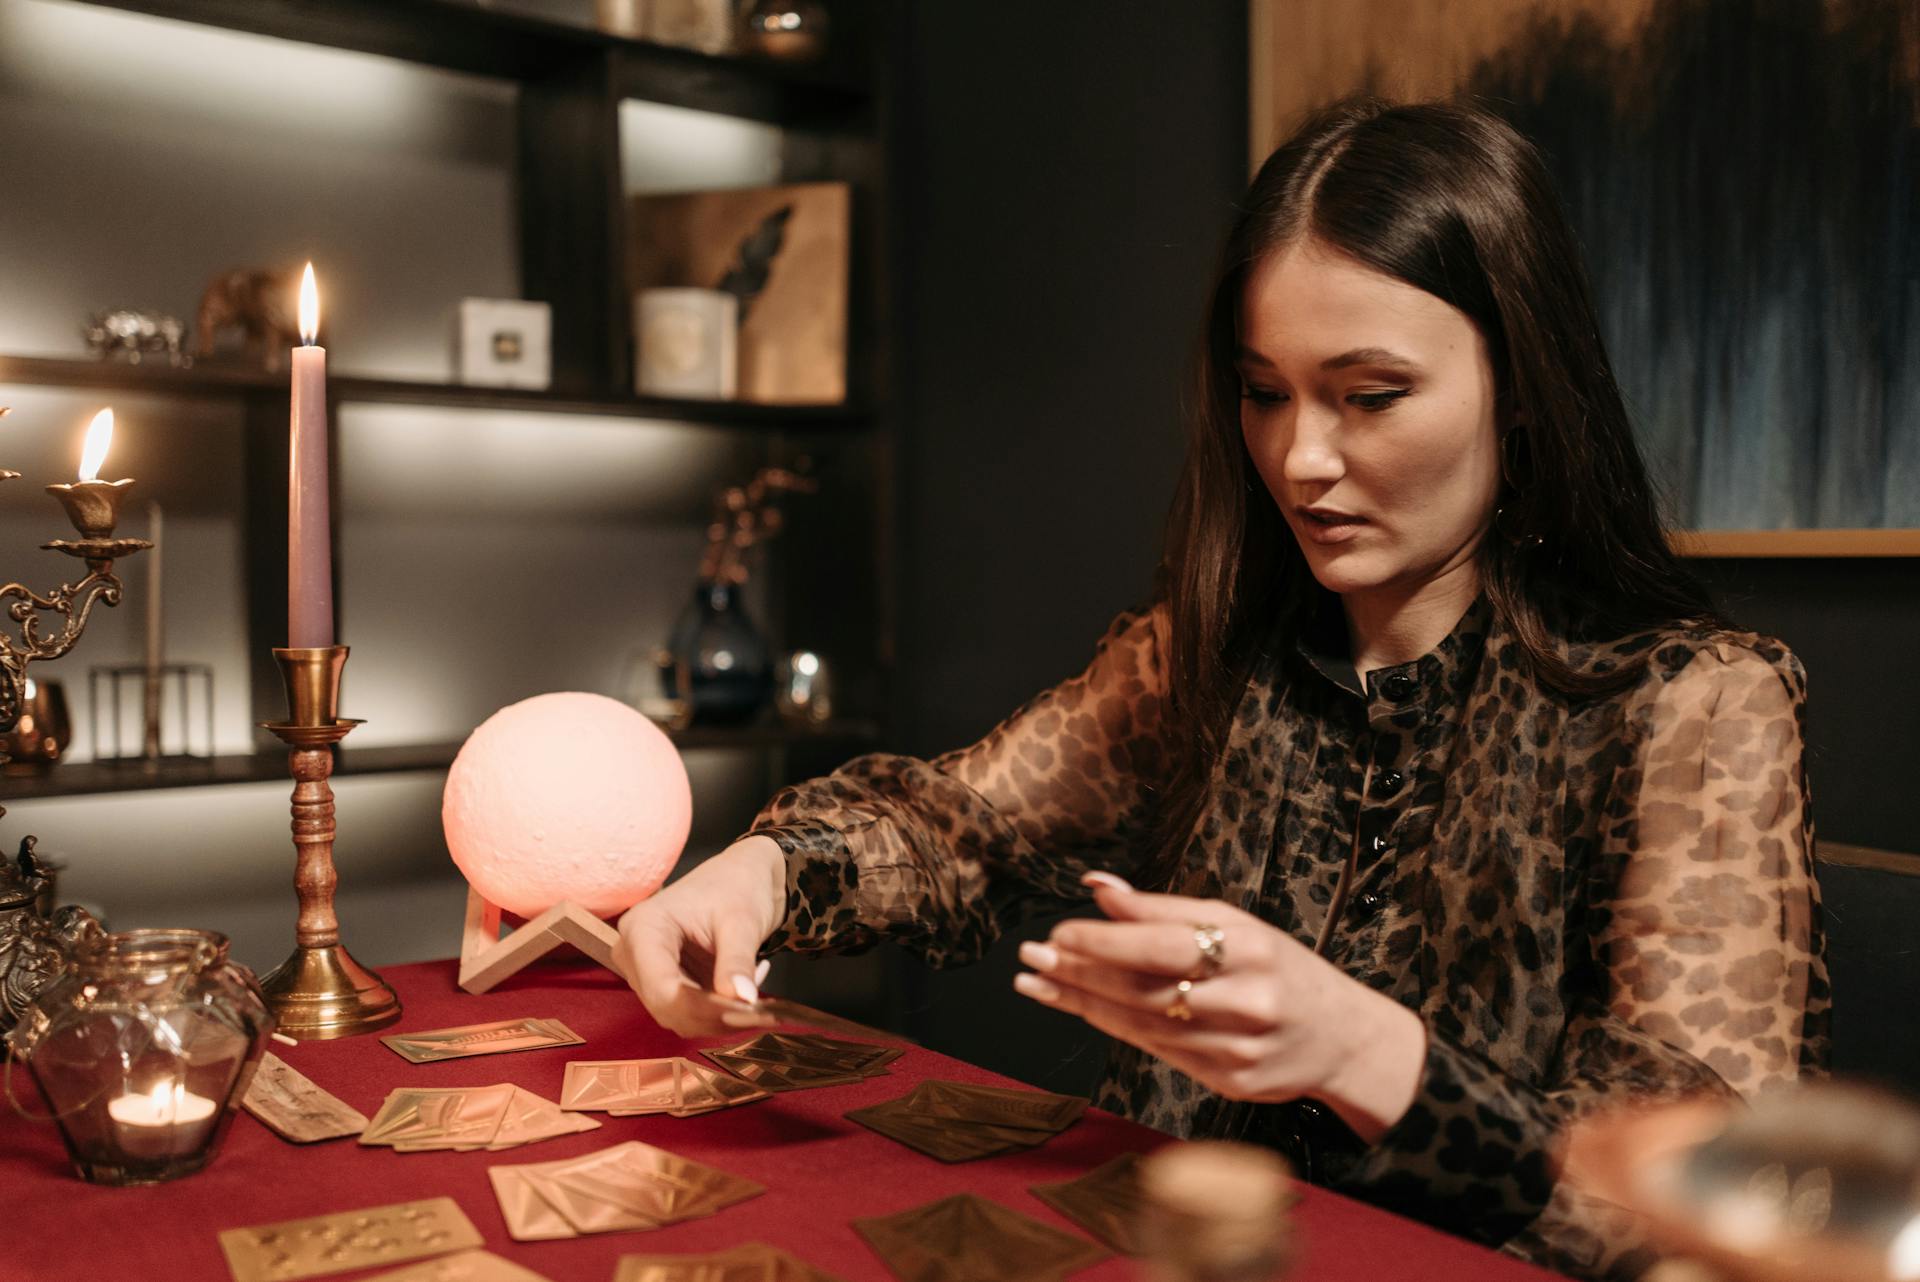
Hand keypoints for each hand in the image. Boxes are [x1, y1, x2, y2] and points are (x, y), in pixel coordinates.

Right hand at [617, 834, 787, 1037]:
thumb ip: (737, 961)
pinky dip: (719, 1011)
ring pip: (678, 1016)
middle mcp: (633, 953)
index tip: (746, 1012)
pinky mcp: (662, 984)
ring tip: (755, 993)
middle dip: (715, 1016)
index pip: (663, 988)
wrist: (740, 879)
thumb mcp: (742, 921)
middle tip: (760, 1010)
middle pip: (667, 1007)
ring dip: (720, 1017)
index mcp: (643, 928)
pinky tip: (743, 988)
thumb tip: (743, 1000)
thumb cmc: (737, 888)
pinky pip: (687, 1013)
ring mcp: (645, 972)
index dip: (704, 1009)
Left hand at [1013, 871, 1425, 1141]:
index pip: (1161, 945)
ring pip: (1143, 1024)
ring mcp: (1238, 1047)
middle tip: (1031, 957)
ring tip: (1037, 982)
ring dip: (1082, 1002)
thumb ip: (1162, 909)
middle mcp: (1246, 999)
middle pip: (1145, 988)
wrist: (1341, 1038)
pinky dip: (1113, 1028)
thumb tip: (1097, 885)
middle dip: (1080, 972)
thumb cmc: (1278, 968)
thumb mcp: (1235, 924)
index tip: (1058, 931)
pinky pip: (1158, 1052)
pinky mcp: (1230, 1082)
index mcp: (1250, 948)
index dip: (1104, 940)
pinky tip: (1079, 1009)